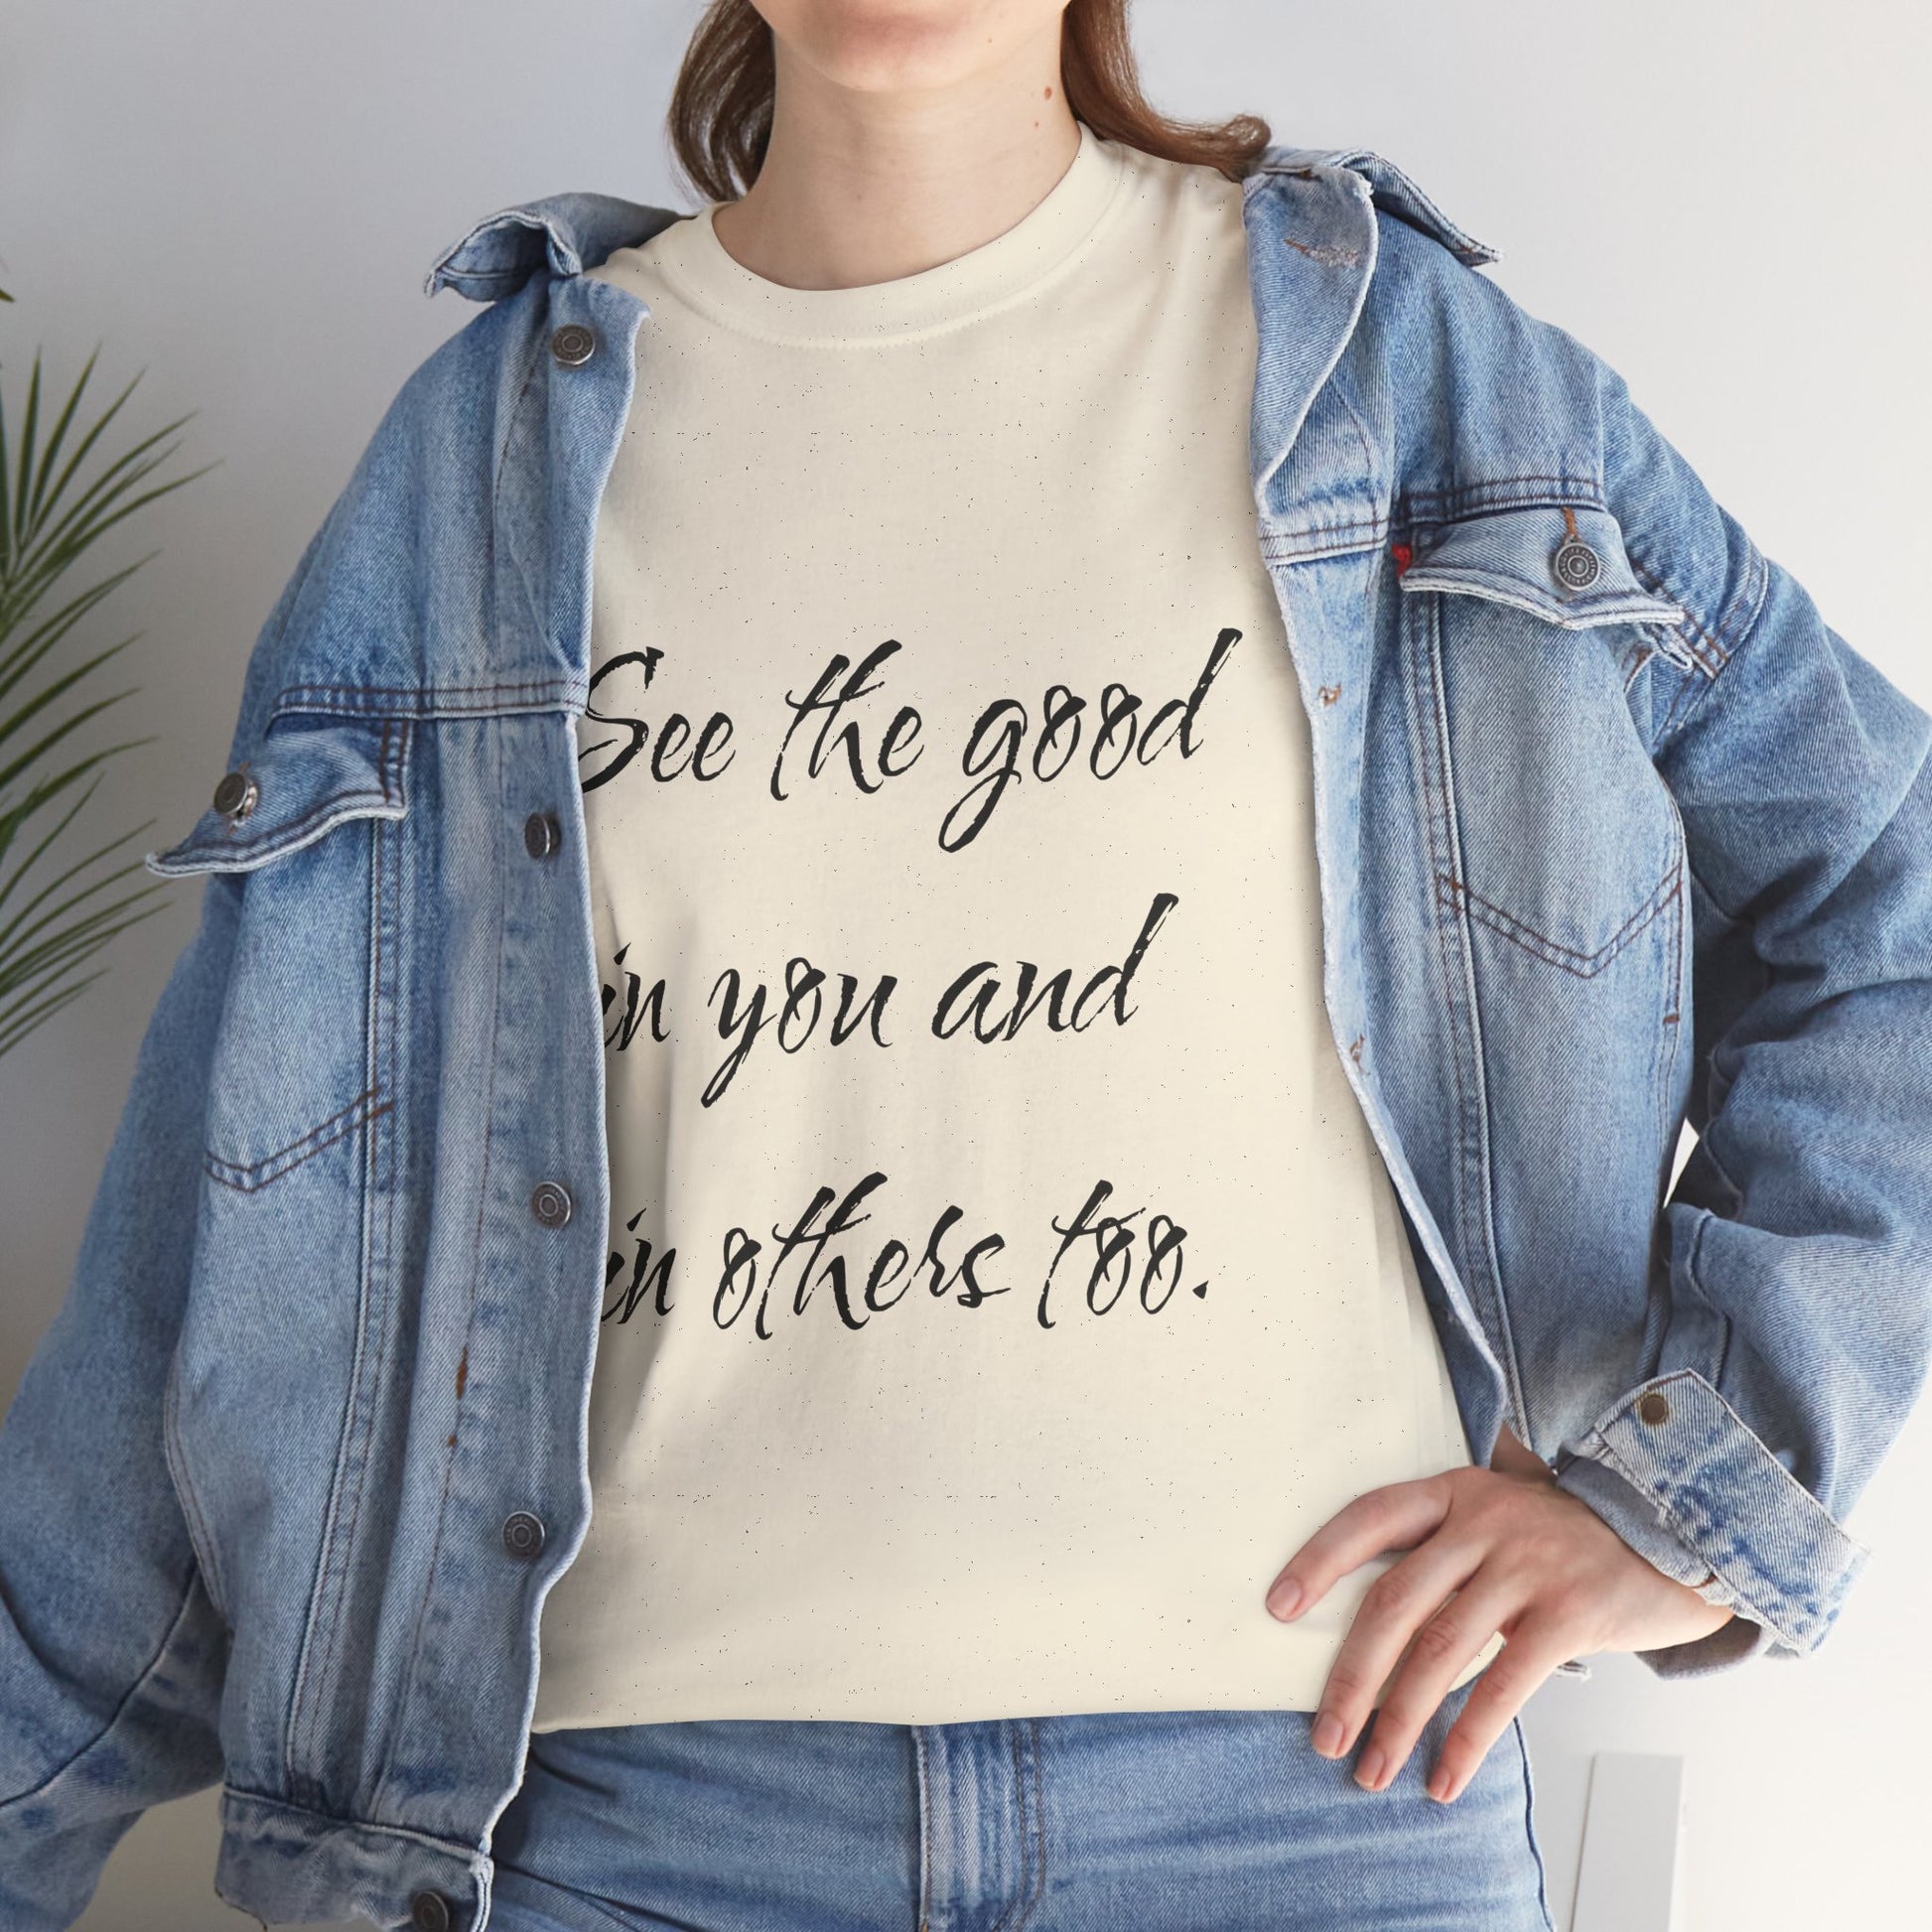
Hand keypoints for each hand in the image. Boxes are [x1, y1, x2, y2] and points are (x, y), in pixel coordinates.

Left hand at [1262, 1425, 1734, 1802]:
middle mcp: (1483, 1520)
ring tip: (1372, 1767)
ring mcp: (1527, 1564)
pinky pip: (1503, 1685)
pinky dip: (1467, 1738)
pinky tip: (1444, 1777)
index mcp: (1455, 1491)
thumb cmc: (1570, 1534)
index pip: (1368, 1518)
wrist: (1679, 1529)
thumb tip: (1372, 1619)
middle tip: (1324, 1735)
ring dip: (1400, 1719)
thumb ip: (1447, 1545)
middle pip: (1395, 1602)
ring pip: (1441, 1650)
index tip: (1277, 1607)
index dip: (1320, 1561)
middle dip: (1352, 1676)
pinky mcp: (1569, 1611)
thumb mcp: (1502, 1512)